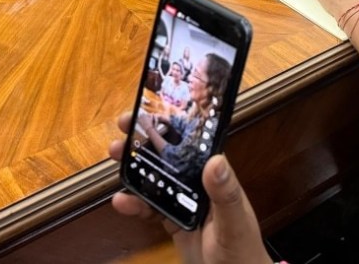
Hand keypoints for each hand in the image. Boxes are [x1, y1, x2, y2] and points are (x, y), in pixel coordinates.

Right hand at [109, 113, 273, 263]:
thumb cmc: (243, 252)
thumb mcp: (234, 223)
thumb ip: (226, 194)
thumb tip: (216, 160)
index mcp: (217, 177)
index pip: (193, 142)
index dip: (172, 123)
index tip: (152, 109)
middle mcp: (199, 184)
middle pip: (169, 154)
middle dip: (146, 138)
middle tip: (124, 126)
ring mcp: (185, 202)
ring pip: (156, 177)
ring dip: (135, 166)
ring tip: (115, 157)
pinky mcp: (174, 221)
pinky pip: (150, 207)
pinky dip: (135, 203)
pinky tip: (122, 201)